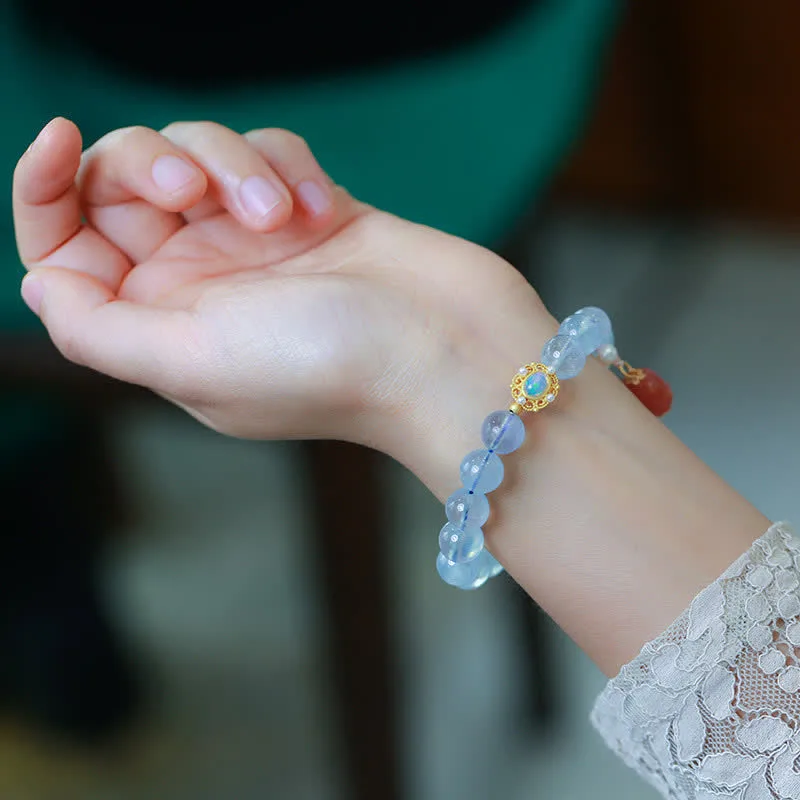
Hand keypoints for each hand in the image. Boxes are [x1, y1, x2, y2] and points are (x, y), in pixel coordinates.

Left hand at [13, 118, 547, 456]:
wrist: (446, 349)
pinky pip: (268, 149)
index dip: (42, 187)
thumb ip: (97, 329)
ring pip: (201, 153)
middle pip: (125, 183)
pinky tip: (328, 211)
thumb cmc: (327, 365)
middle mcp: (201, 284)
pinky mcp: (313, 210)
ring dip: (235, 166)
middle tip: (194, 192)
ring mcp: (258, 245)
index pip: (65, 249)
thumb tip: (41, 283)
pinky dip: (287, 165)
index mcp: (161, 328)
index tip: (56, 136)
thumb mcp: (190, 361)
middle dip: (152, 163)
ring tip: (286, 218)